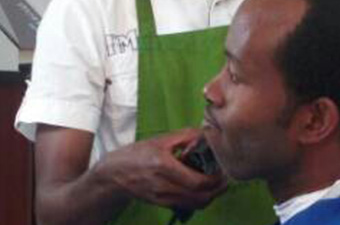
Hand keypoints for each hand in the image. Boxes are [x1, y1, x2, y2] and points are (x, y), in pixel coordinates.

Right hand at [100, 127, 227, 209]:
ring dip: (210, 196)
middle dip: (217, 190)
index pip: (197, 182)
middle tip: (225, 179)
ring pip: (195, 204)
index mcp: (163, 166)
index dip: (215, 180)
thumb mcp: (159, 140)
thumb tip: (205, 133)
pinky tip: (200, 188)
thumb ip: (184, 136)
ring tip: (216, 184)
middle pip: (200, 197)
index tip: (223, 171)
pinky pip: (187, 205)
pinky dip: (198, 199)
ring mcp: (162, 197)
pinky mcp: (162, 204)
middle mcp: (163, 185)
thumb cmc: (135, 154)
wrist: (114, 175)